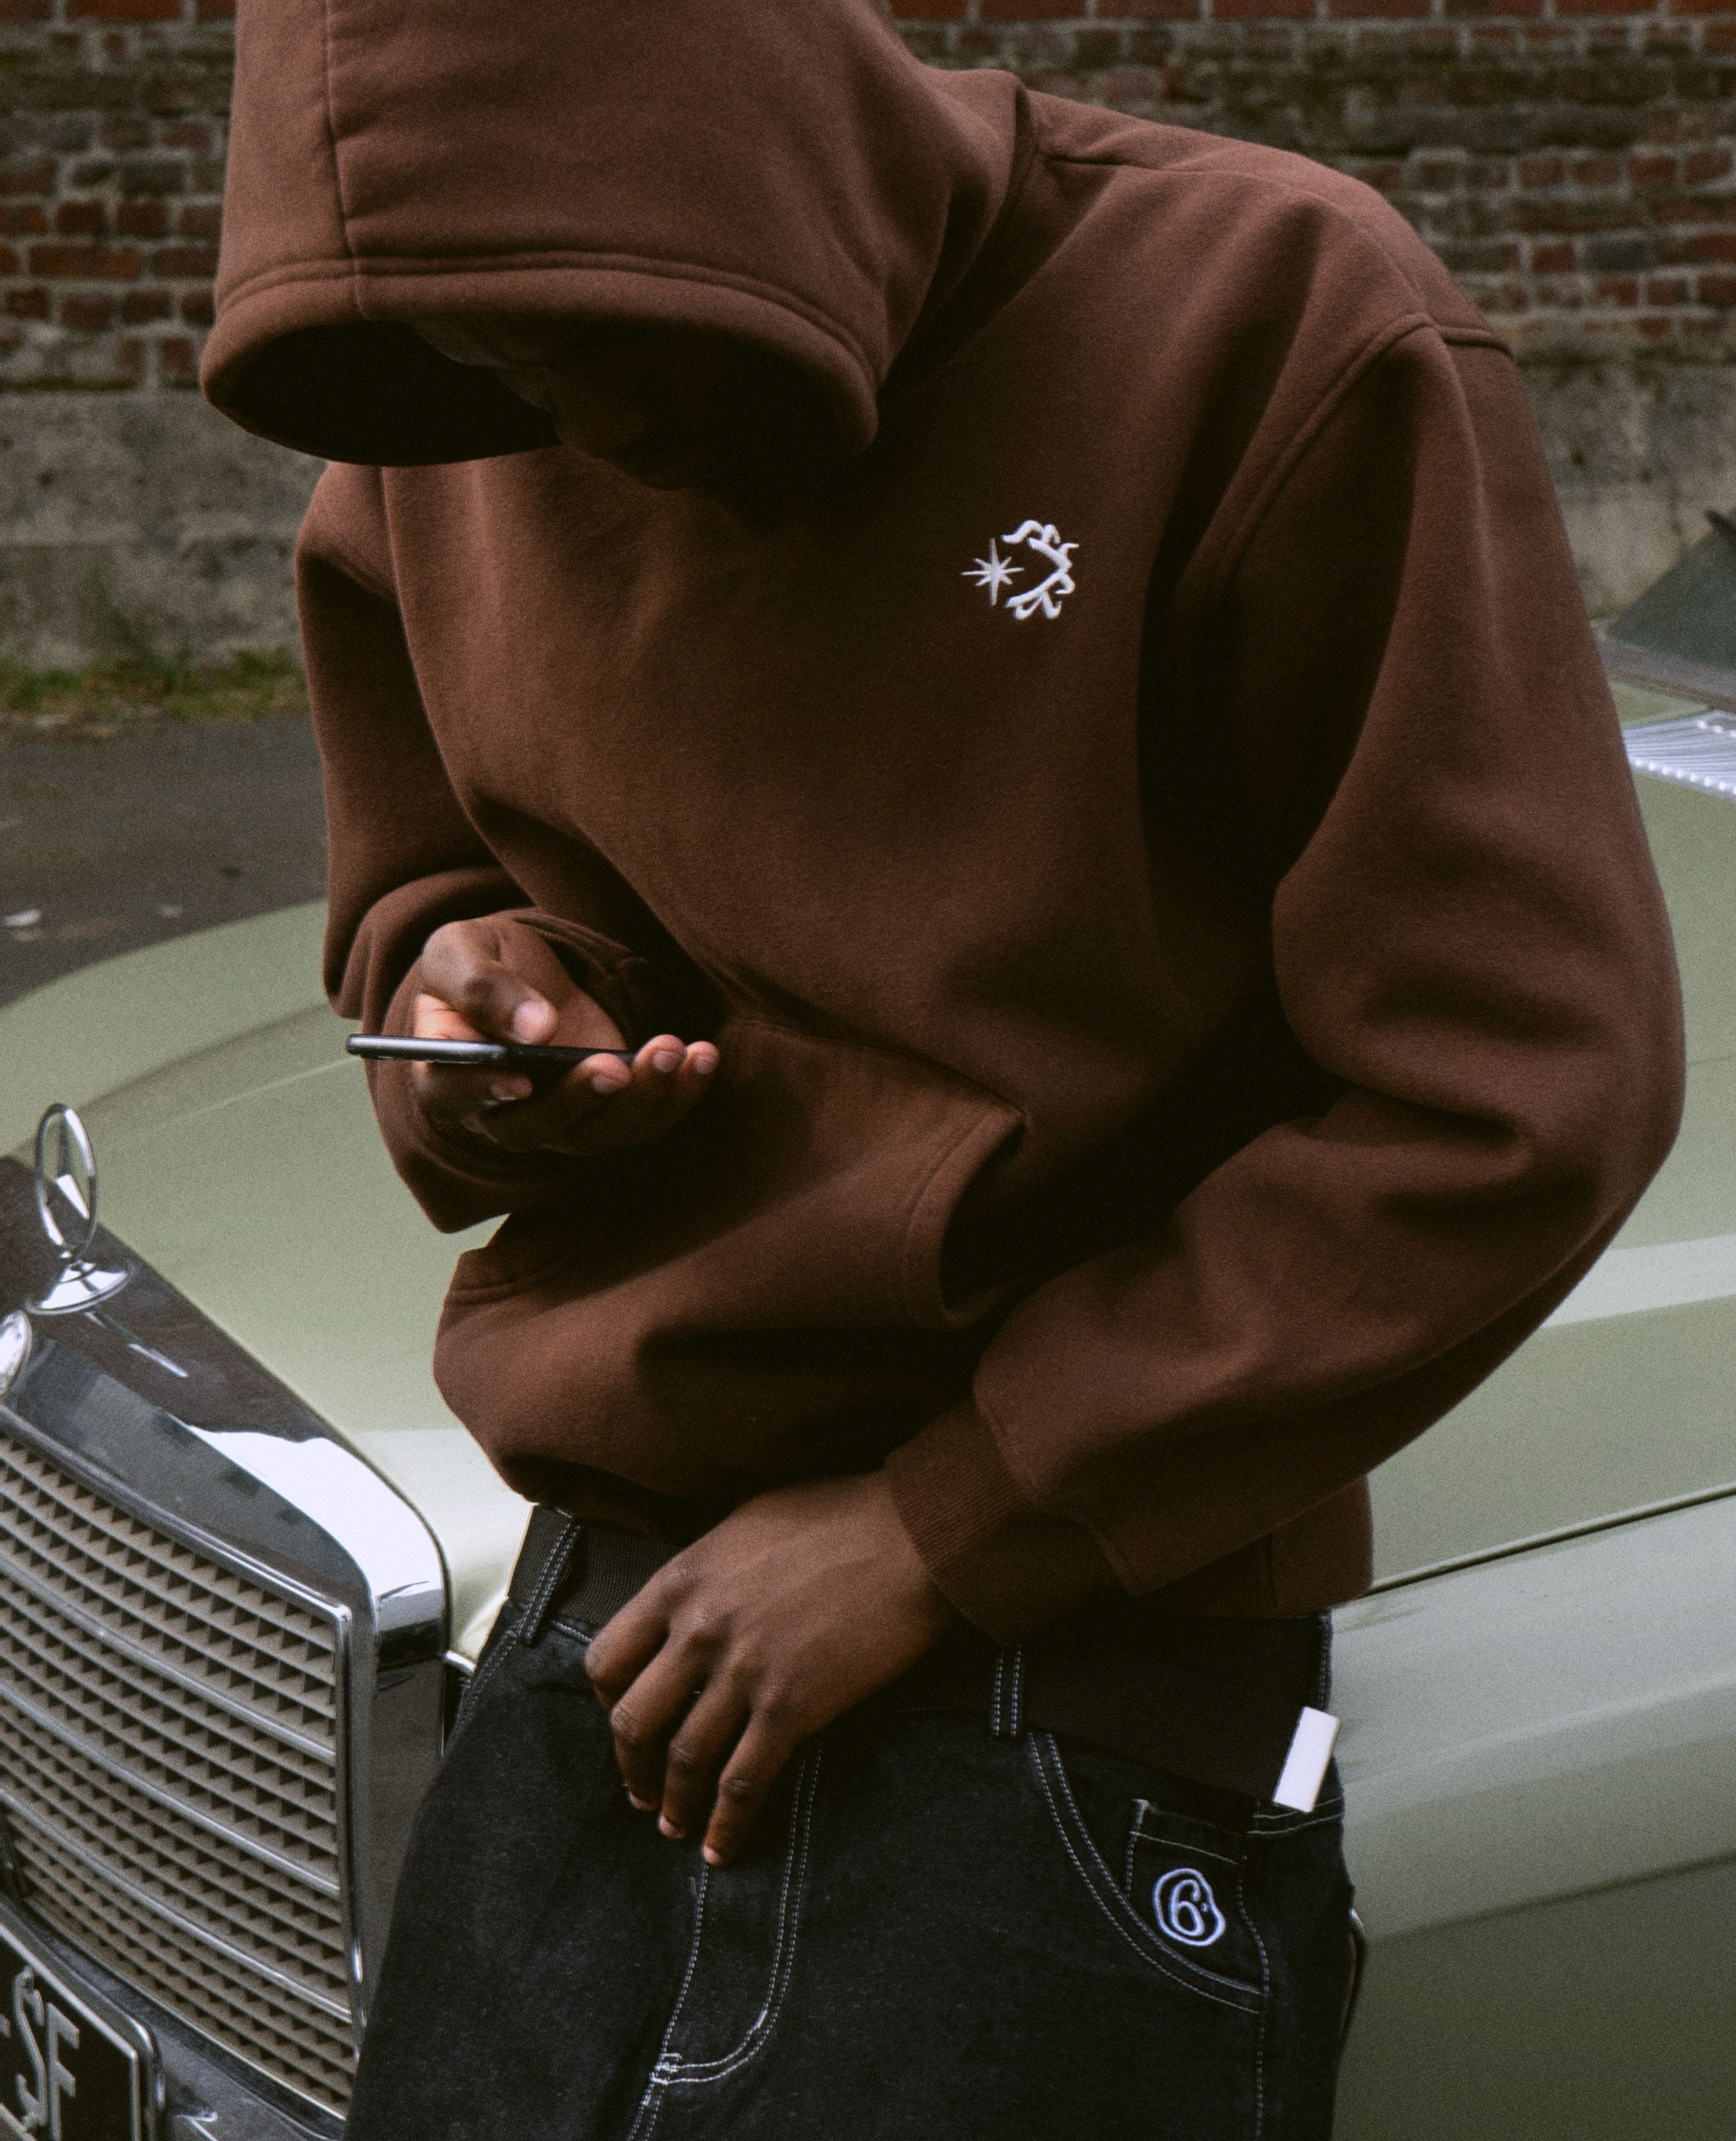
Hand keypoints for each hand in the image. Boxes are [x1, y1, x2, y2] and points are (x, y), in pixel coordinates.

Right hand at [410, 916, 717, 1155]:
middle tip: (615, 1065)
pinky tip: (701, 1057)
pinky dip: (677, 1095)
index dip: (483, 1092)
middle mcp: (500, 1113)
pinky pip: (643, 1122)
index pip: (453, 1095)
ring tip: (670, 1048)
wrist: (522, 973)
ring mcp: (558, 1119)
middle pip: (534, 1129)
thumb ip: (480, 985)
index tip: (520, 1079)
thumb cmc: (479, 963)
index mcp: (444, 1073)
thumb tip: (534, 1026)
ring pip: (596, 1134)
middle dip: (580, 1099)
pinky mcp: (606, 1109)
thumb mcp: (460, 951)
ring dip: (639, 1098)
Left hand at [585, 1475, 958, 1865]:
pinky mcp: (792, 1707)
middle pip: (633, 1720)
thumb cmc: (837, 1516)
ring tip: (675, 1828)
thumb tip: (687, 1606)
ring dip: (674, 1805)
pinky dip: (727, 1824)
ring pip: (684, 1760)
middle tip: (640, 1792)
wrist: (910, 1535)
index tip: (622, 1720)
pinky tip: (722, 1847)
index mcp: (680, 1580)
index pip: (608, 1658)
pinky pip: (743, 1782)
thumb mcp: (744, 1523)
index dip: (608, 1701)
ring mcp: (744, 1672)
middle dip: (631, 1768)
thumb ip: (704, 1571)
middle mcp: (698, 1629)